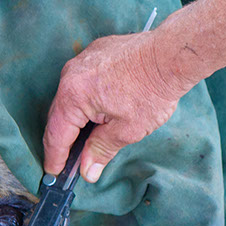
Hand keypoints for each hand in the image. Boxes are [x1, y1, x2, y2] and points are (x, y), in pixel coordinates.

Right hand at [43, 31, 189, 182]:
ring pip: (68, 98)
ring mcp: (80, 62)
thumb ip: (101, 150)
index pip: (56, 135)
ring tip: (83, 139)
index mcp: (73, 96)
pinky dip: (83, 99)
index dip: (55, 157)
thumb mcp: (127, 130)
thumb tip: (87, 170)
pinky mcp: (93, 53)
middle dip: (63, 140)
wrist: (171, 54)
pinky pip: (79, 81)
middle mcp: (69, 76)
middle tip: (68, 162)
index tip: (53, 172)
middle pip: (58, 116)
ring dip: (73, 119)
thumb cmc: (152, 90)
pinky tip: (97, 110)